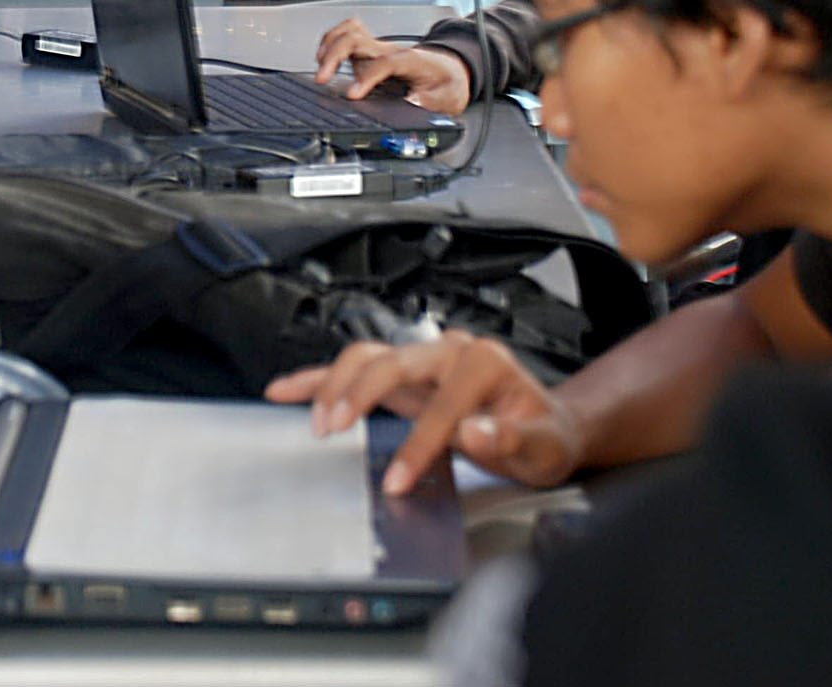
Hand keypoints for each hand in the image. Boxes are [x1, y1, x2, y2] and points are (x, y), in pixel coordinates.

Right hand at [264, 334, 583, 492]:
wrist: (543, 426)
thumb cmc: (543, 435)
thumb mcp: (544, 446)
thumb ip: (513, 439)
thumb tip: (475, 431)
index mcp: (485, 363)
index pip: (442, 403)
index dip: (418, 443)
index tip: (398, 481)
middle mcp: (449, 351)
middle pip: (390, 361)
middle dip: (358, 394)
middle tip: (334, 432)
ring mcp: (423, 360)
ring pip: (366, 356)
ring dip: (335, 385)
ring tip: (317, 422)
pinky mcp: (404, 376)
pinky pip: (355, 370)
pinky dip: (319, 379)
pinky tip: (287, 389)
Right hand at [314, 18, 472, 110]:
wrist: (452, 68)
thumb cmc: (447, 81)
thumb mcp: (448, 97)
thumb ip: (431, 102)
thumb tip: (413, 105)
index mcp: (410, 61)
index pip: (384, 63)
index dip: (366, 77)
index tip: (352, 94)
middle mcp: (390, 51)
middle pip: (358, 39)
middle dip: (335, 56)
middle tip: (322, 78)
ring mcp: (379, 49)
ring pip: (349, 33)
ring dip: (330, 45)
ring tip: (320, 66)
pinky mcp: (371, 51)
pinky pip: (349, 33)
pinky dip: (332, 41)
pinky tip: (325, 55)